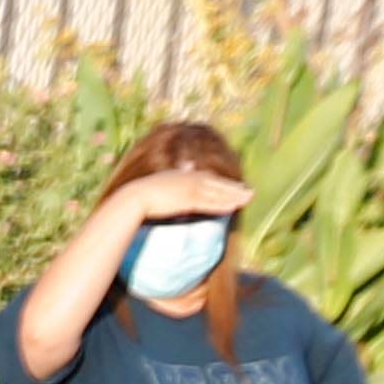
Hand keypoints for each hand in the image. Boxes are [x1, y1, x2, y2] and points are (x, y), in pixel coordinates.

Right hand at [109, 169, 245, 229]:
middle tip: (250, 192)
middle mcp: (188, 179)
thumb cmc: (141, 196)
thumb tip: (178, 177)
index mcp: (182, 175)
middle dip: (234, 188)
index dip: (223, 183)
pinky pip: (208, 202)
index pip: (207, 178)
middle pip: (216, 183)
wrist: (133, 198)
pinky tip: (233, 207)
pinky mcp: (187, 199)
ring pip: (216, 192)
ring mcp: (188, 188)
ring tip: (248, 199)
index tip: (236, 186)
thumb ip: (171, 182)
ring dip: (233, 196)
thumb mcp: (159, 185)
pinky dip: (221, 204)